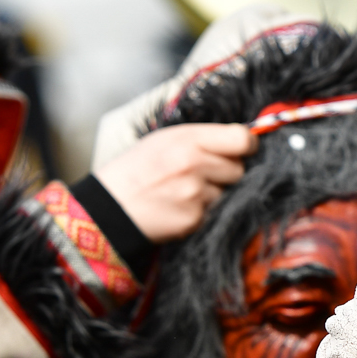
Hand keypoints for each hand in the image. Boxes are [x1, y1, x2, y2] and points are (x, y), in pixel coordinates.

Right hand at [93, 123, 252, 242]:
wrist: (111, 206)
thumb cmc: (137, 170)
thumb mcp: (164, 140)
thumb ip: (202, 138)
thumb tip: (240, 140)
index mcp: (188, 140)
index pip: (242, 139)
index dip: (246, 145)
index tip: (241, 149)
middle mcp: (195, 165)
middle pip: (239, 168)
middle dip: (226, 171)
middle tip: (203, 173)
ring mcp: (196, 194)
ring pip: (226, 192)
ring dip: (213, 193)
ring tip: (185, 191)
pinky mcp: (194, 219)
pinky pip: (212, 212)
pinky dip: (202, 211)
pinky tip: (179, 206)